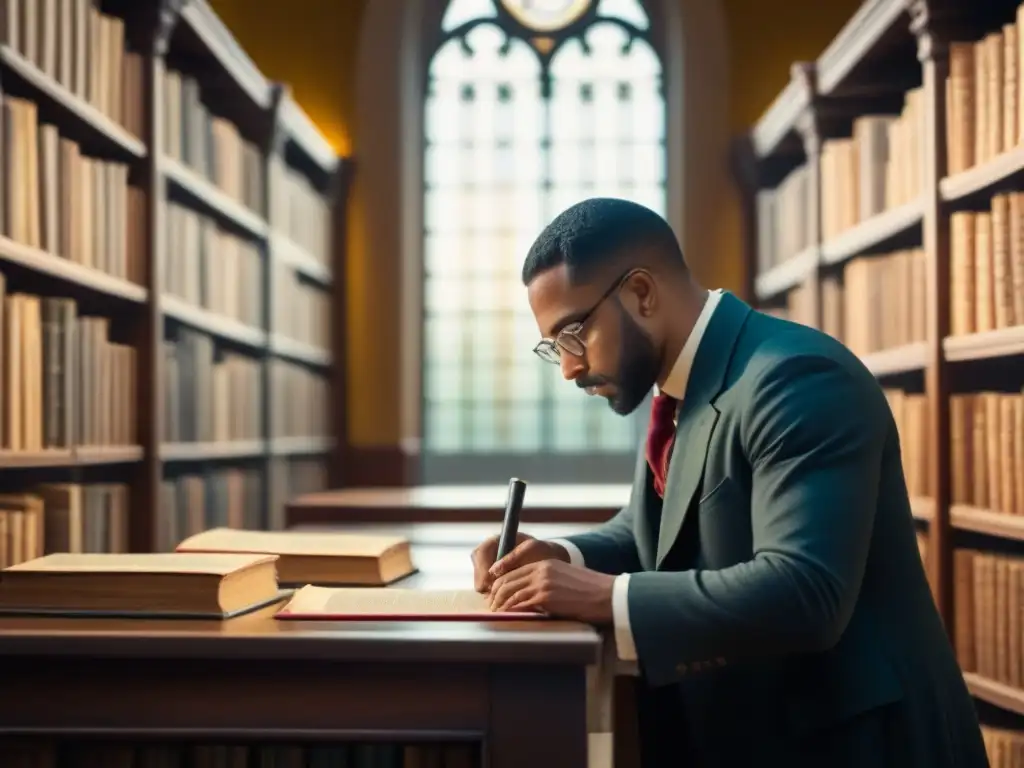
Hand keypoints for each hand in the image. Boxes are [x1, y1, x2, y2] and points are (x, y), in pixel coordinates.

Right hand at [470, 533, 568, 592]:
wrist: (549, 560)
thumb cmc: (542, 551)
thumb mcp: (531, 549)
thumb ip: (513, 557)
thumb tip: (493, 571)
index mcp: (495, 541)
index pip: (480, 554)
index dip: (482, 569)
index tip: (489, 583)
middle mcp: (488, 553)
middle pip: (477, 570)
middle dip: (485, 584)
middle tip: (497, 595)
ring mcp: (489, 567)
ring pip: (480, 582)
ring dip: (490, 591)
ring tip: (506, 596)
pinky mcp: (493, 580)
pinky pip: (487, 590)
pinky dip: (495, 596)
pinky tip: (507, 597)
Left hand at [488, 559, 615, 623]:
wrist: (605, 595)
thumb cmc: (588, 592)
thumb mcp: (563, 579)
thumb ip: (545, 582)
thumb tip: (529, 598)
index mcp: (545, 564)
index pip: (513, 571)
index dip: (500, 584)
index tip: (494, 595)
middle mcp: (541, 570)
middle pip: (507, 580)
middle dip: (495, 595)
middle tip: (491, 607)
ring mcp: (543, 582)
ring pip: (511, 592)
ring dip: (500, 604)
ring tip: (495, 614)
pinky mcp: (546, 596)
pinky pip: (520, 603)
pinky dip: (509, 610)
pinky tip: (505, 616)